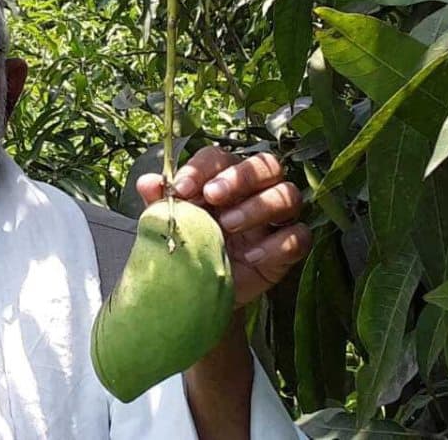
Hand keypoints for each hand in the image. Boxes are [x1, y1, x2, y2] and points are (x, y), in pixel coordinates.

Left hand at [136, 145, 310, 306]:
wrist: (198, 292)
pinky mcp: (287, 249)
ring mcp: (274, 219)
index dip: (202, 168)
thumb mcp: (171, 224)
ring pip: (287, 196)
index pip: (221, 157)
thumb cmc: (187, 247)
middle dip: (241, 176)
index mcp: (223, 178)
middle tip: (212, 196)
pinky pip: (299, 236)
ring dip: (257, 207)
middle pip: (267, 165)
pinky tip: (250, 256)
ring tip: (227, 226)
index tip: (181, 188)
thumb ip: (160, 202)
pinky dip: (278, 244)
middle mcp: (255, 191)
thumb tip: (148, 182)